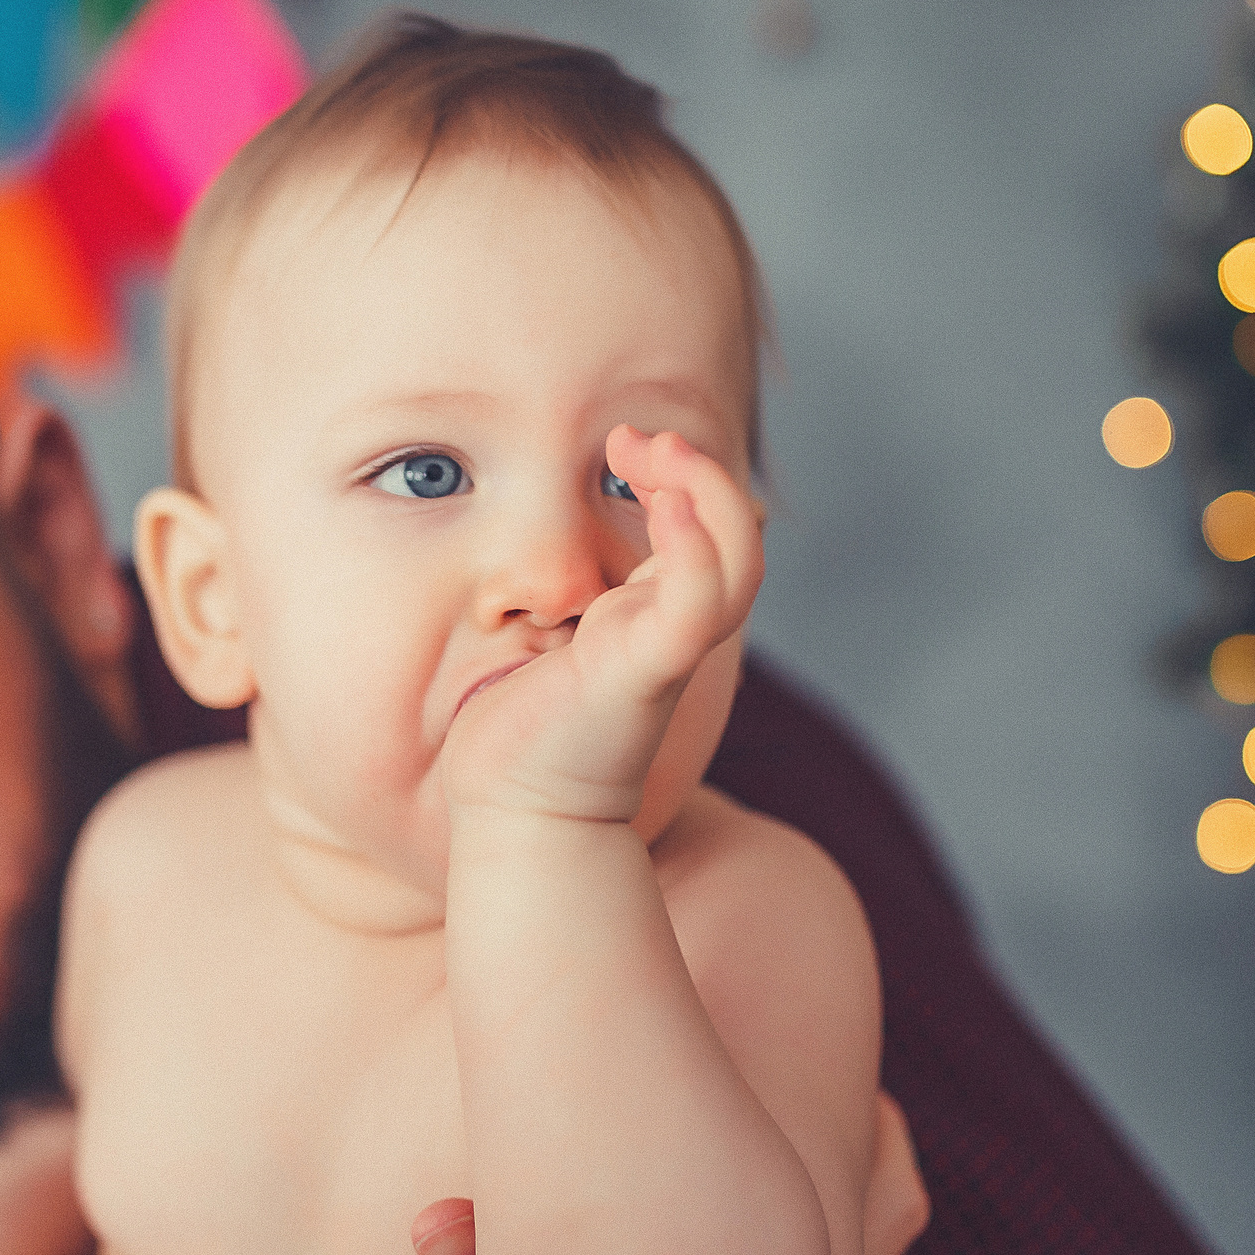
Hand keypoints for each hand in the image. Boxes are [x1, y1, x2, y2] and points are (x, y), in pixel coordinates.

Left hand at [446, 424, 761, 822]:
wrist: (516, 815)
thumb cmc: (522, 735)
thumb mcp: (545, 643)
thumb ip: (562, 602)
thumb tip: (533, 564)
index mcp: (655, 620)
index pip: (708, 535)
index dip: (686, 479)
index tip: (626, 444)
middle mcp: (673, 631)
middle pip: (738, 538)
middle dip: (702, 471)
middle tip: (636, 439)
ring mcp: (665, 651)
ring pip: (736, 561)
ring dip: (707, 492)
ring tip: (650, 449)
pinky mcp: (643, 673)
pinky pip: (693, 602)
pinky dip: (694, 546)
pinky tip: (666, 504)